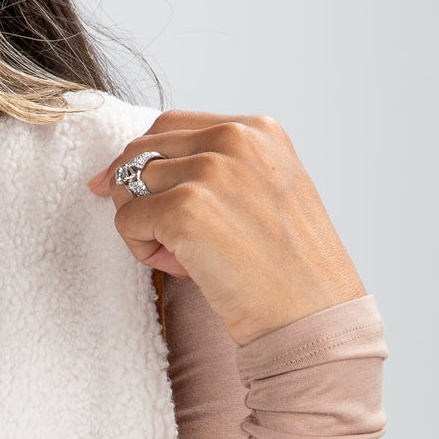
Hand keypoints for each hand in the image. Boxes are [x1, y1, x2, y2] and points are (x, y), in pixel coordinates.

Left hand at [86, 110, 365, 346]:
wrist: (311, 312)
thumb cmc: (288, 265)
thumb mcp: (268, 190)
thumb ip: (222, 168)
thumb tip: (140, 167)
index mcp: (256, 129)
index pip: (170, 127)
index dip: (145, 162)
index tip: (130, 193)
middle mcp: (233, 138)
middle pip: (142, 150)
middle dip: (134, 192)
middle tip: (159, 237)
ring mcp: (209, 171)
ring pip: (129, 185)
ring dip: (141, 225)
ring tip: (181, 257)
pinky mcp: (185, 209)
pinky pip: (127, 220)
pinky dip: (140, 249)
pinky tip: (178, 268)